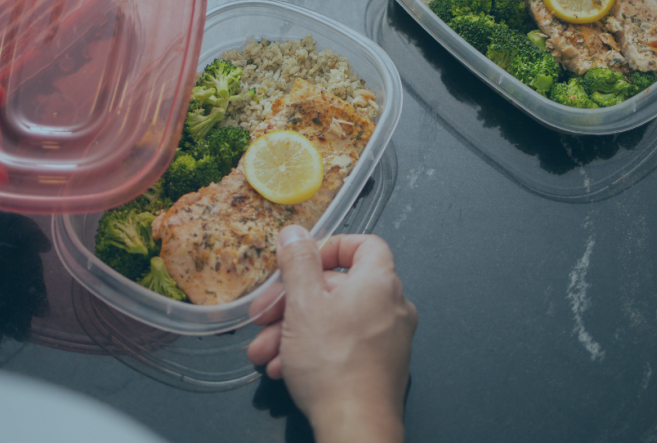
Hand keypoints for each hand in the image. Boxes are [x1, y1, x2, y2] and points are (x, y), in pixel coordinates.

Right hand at [247, 228, 416, 442]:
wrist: (356, 427)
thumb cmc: (333, 364)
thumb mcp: (303, 305)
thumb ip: (298, 263)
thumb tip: (295, 233)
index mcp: (379, 282)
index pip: (364, 244)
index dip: (331, 247)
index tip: (302, 261)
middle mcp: (392, 307)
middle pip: (338, 288)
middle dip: (293, 302)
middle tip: (264, 315)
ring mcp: (389, 339)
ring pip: (335, 321)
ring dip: (295, 331)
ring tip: (265, 352)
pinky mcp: (380, 367)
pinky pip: (344, 346)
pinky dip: (314, 351)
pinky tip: (284, 369)